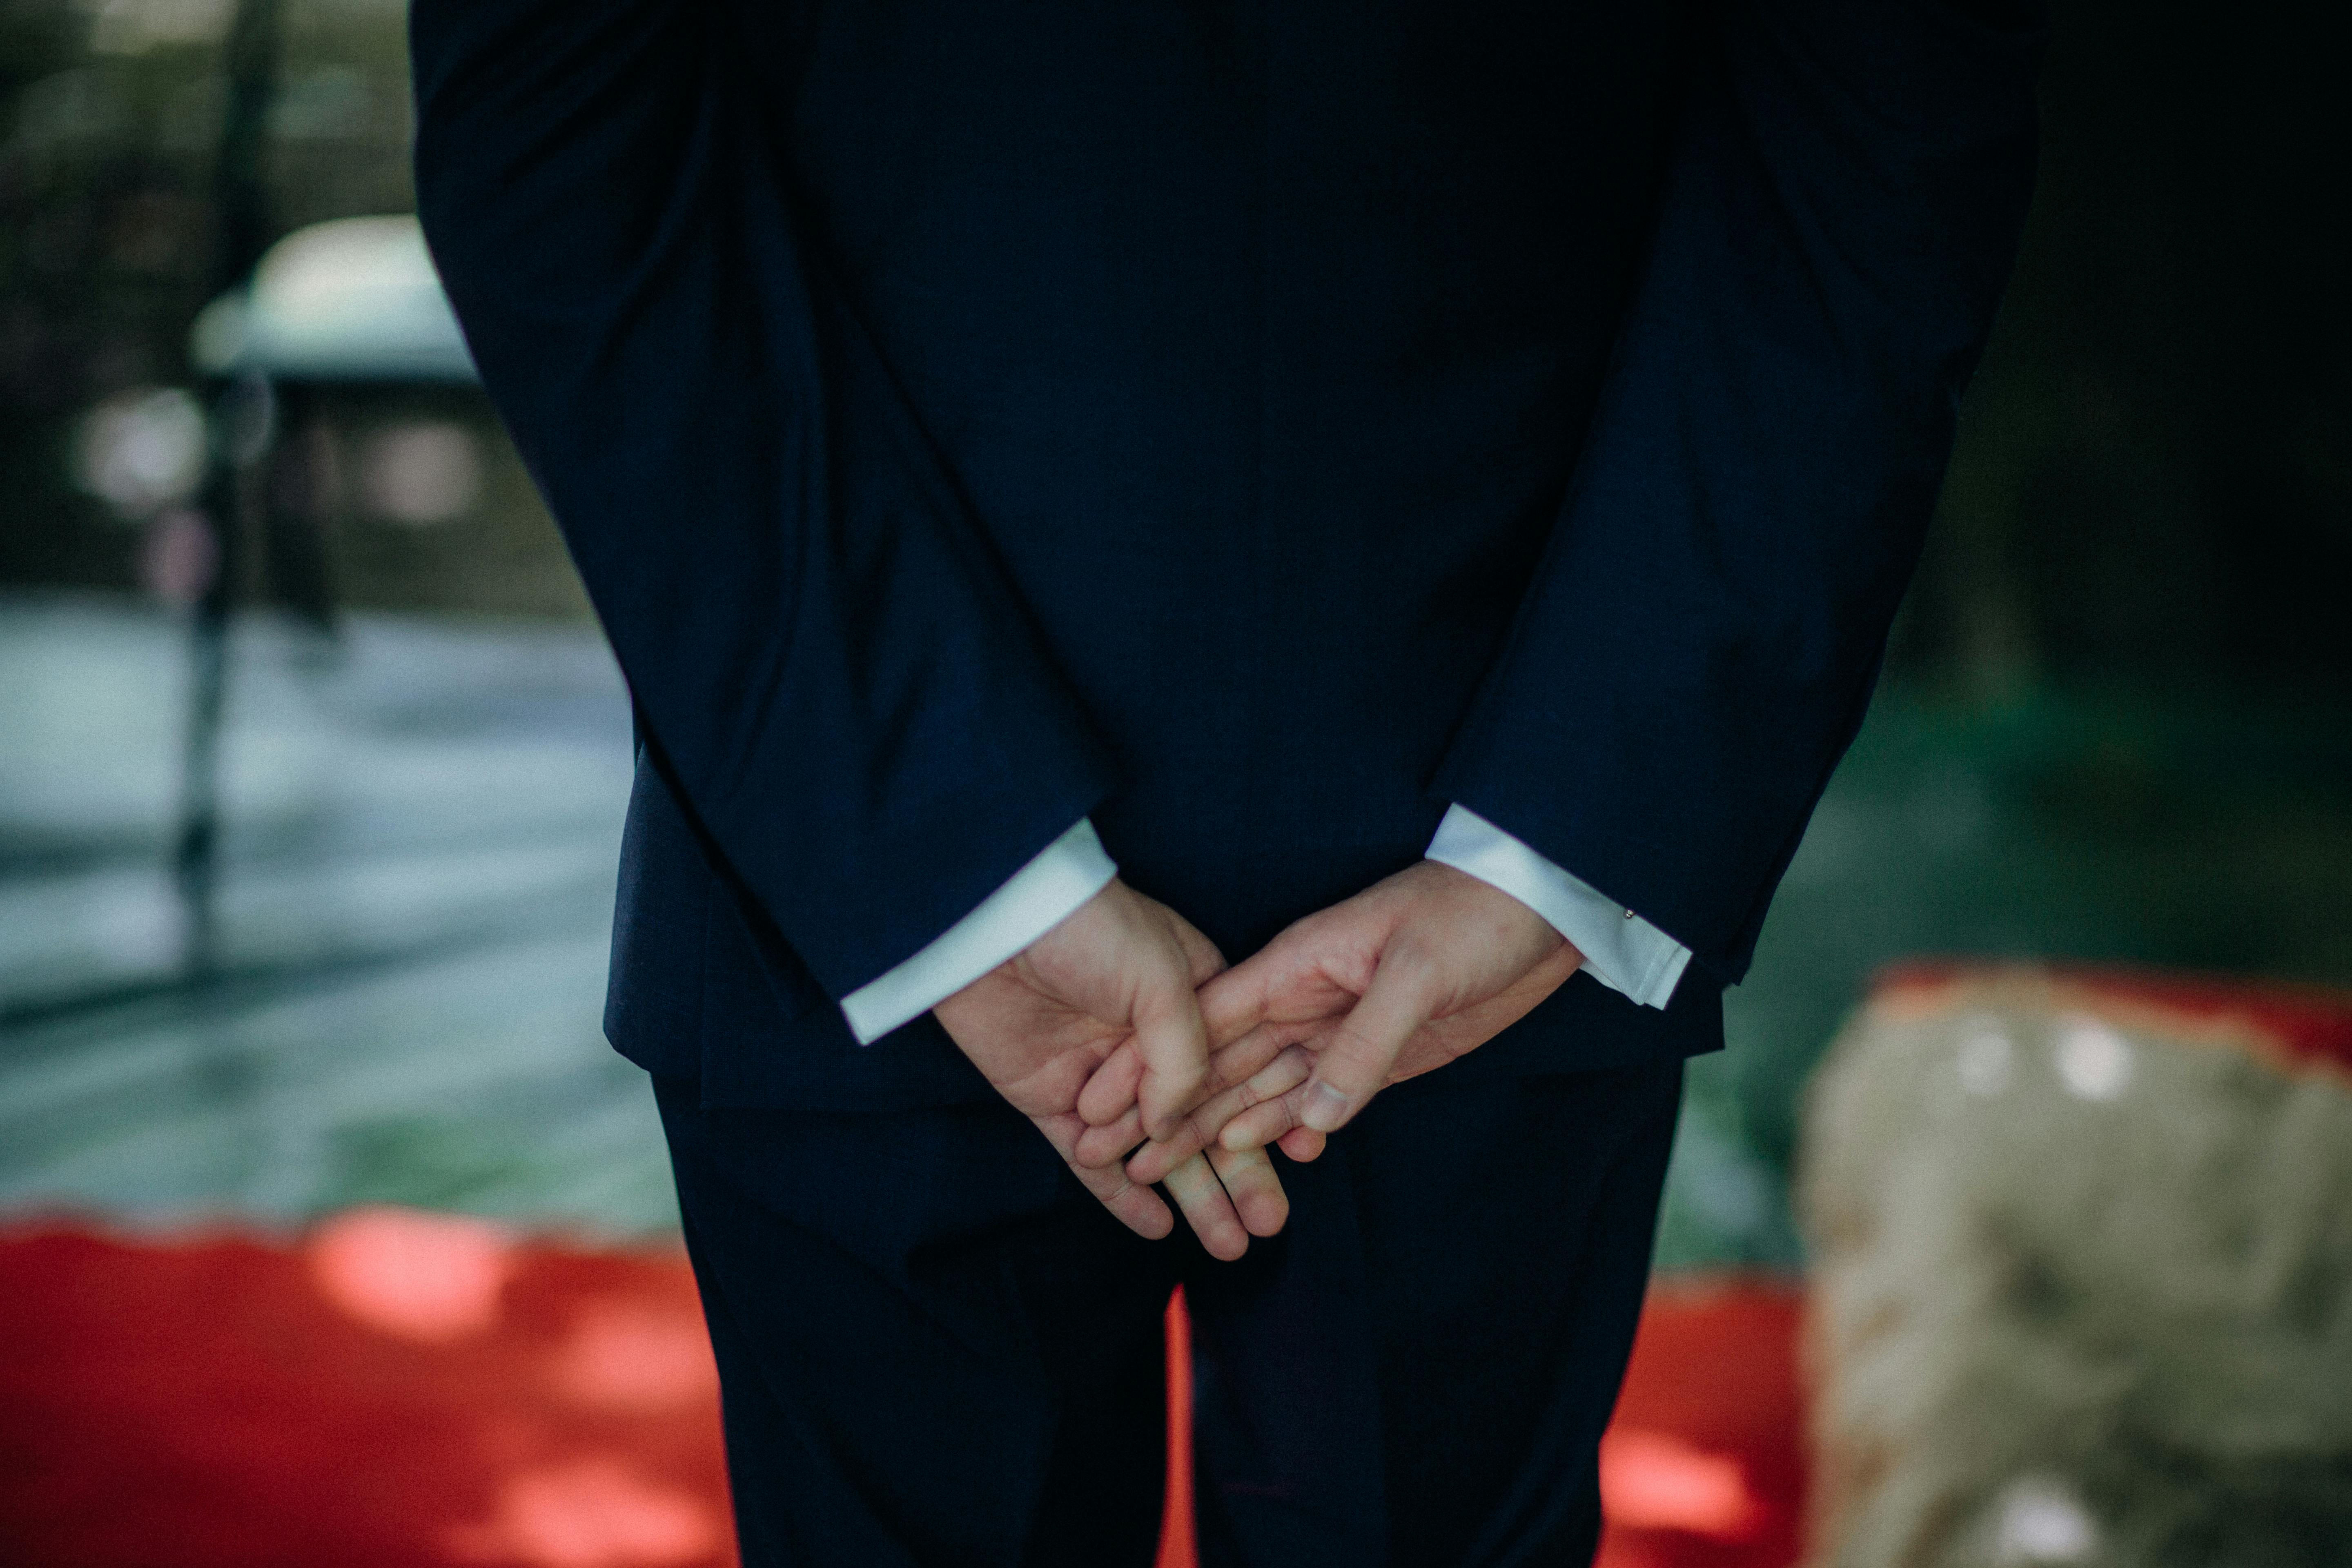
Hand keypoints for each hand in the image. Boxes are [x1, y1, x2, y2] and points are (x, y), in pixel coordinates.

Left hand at [932, 878, 1284, 1259]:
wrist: (993, 920)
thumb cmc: (1090, 927)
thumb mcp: (1164, 980)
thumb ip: (1184, 1060)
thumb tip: (1172, 1127)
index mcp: (1192, 1000)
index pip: (1240, 1072)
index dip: (1271, 1115)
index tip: (1302, 1156)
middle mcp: (1149, 1042)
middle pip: (1205, 1120)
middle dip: (1239, 1173)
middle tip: (1268, 1224)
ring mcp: (1100, 1074)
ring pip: (1154, 1149)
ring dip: (1192, 1195)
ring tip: (1228, 1243)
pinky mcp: (1051, 1099)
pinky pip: (1091, 1161)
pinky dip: (1121, 1196)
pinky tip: (1156, 1228)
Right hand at [1122, 861, 1580, 1179]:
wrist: (1543, 906)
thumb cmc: (1475, 915)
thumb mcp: (1417, 973)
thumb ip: (1365, 1044)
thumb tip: (1314, 1117)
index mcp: (1299, 964)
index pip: (1210, 1021)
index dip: (1156, 1067)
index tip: (1106, 1112)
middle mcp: (1308, 999)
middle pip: (1227, 1063)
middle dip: (1174, 1112)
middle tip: (1120, 1163)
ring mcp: (1343, 1029)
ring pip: (1271, 1087)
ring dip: (1227, 1130)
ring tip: (1173, 1174)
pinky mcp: (1383, 1055)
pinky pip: (1327, 1098)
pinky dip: (1297, 1128)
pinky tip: (1276, 1158)